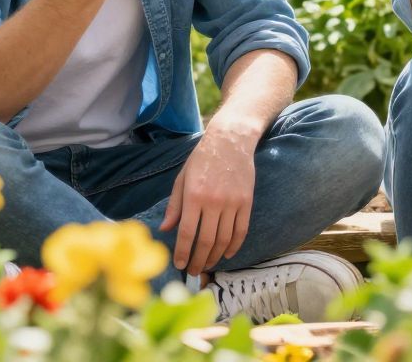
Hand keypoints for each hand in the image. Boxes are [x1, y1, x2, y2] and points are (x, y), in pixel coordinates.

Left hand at [161, 129, 255, 273]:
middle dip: (199, 260)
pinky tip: (226, 254)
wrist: (230, 141)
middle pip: (206, 240)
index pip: (187, 232)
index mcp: (194, 195)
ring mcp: (232, 202)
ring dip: (215, 257)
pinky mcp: (246, 202)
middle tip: (194, 271)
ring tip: (207, 265)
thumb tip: (165, 229)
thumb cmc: (202, 159)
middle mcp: (213, 201)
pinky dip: (234, 246)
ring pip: (224, 239)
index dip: (183, 252)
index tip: (180, 264)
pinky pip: (241, 230)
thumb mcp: (182, 178)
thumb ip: (174, 205)